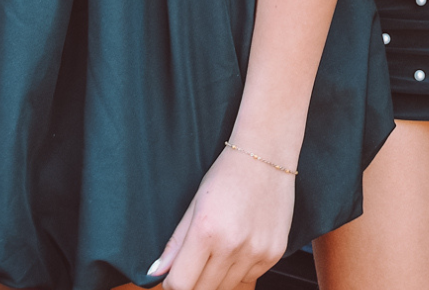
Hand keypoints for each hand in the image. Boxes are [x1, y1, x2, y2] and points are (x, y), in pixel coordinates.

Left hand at [149, 146, 294, 289]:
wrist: (267, 152)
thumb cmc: (229, 174)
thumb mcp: (196, 203)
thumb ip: (175, 243)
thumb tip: (155, 274)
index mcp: (206, 230)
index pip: (180, 284)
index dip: (173, 284)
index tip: (176, 277)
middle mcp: (232, 244)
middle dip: (195, 282)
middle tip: (199, 260)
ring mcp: (256, 251)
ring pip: (226, 288)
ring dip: (218, 277)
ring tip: (223, 246)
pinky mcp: (274, 253)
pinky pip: (249, 278)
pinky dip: (241, 269)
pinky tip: (242, 243)